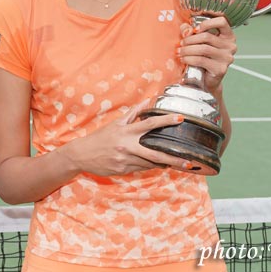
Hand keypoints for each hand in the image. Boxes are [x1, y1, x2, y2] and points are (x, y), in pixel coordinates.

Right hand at [58, 103, 193, 175]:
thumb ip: (133, 113)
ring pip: (150, 163)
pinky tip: (159, 165)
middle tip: (188, 161)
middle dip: (174, 158)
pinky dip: (151, 166)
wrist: (82, 154)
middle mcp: (128, 146)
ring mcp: (126, 160)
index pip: (150, 124)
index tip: (180, 119)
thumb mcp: (115, 123)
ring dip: (164, 164)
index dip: (166, 121)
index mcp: (127, 132)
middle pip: (156, 153)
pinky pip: (141, 169)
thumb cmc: (100, 137)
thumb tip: (146, 101)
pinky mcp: (123, 170)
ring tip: (178, 163)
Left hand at [177, 17, 236, 92]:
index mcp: (228, 36)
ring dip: (188, 49)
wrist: (206, 80)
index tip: (195, 29)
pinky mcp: (220, 69)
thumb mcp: (198, 42)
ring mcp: (227, 58)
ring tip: (180, 52)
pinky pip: (201, 60)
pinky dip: (189, 59)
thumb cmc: (203, 58)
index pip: (222, 21)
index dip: (207, 23)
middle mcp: (231, 46)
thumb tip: (184, 27)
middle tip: (181, 44)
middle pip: (207, 36)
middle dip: (190, 39)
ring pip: (203, 49)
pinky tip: (183, 59)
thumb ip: (192, 33)